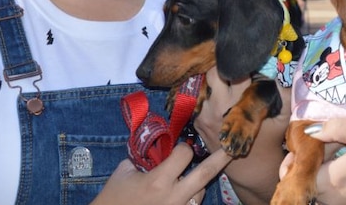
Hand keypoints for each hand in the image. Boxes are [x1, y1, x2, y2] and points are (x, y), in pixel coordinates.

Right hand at [92, 143, 229, 204]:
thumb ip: (145, 157)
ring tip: (188, 179)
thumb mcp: (124, 171)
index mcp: (158, 180)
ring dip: (198, 182)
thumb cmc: (113, 197)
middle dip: (221, 158)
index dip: (182, 148)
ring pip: (201, 192)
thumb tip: (158, 145)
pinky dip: (191, 199)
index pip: (185, 154)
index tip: (178, 148)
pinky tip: (184, 194)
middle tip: (232, 147)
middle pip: (206, 173)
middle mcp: (173, 197)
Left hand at [194, 67, 288, 204]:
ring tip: (226, 90)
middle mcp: (220, 105)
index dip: (242, 65)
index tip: (247, 65)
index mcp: (241, 101)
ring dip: (215, 85)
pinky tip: (219, 105)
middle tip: (233, 74)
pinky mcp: (197, 121)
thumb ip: (284, 93)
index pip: (236, 71)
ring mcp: (205, 113)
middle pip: (214, 72)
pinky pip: (200, 100)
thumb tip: (281, 74)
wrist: (250, 168)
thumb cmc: (269, 139)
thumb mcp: (282, 116)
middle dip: (224, 70)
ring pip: (205, 85)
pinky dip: (209, 98)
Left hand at [280, 118, 345, 204]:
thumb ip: (335, 127)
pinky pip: (328, 196)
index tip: (296, 152)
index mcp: (334, 178)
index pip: (300, 174)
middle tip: (314, 151)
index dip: (294, 163)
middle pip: (307, 183)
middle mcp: (333, 198)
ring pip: (316, 191)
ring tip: (330, 159)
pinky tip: (339, 170)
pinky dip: (328, 184)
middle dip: (305, 168)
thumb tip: (310, 131)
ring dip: (317, 175)